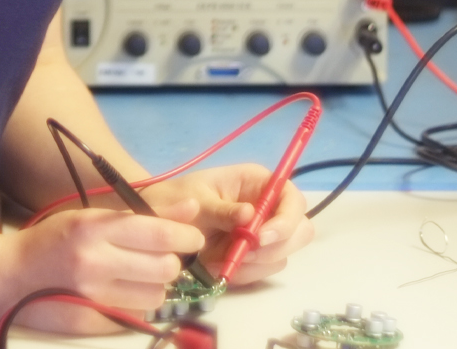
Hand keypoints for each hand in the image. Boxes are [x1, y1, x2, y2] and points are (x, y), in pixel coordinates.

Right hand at [0, 203, 205, 333]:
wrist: (9, 276)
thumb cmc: (54, 239)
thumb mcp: (92, 217)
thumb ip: (142, 214)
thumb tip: (191, 208)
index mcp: (94, 229)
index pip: (160, 235)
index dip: (187, 236)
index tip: (193, 237)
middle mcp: (95, 263)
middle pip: (165, 268)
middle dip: (172, 262)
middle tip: (162, 257)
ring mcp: (94, 297)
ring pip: (157, 295)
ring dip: (156, 285)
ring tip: (137, 276)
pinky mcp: (93, 322)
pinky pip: (138, 314)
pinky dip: (137, 303)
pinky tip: (120, 292)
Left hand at [139, 165, 314, 286]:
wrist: (157, 222)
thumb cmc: (176, 199)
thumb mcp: (195, 199)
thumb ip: (222, 210)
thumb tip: (250, 215)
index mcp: (258, 182)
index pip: (293, 198)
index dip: (286, 220)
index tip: (260, 238)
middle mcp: (267, 207)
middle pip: (299, 231)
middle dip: (275, 247)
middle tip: (241, 254)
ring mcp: (263, 233)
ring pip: (282, 255)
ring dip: (255, 263)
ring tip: (219, 259)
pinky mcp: (253, 255)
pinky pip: (263, 270)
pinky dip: (244, 273)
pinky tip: (218, 266)